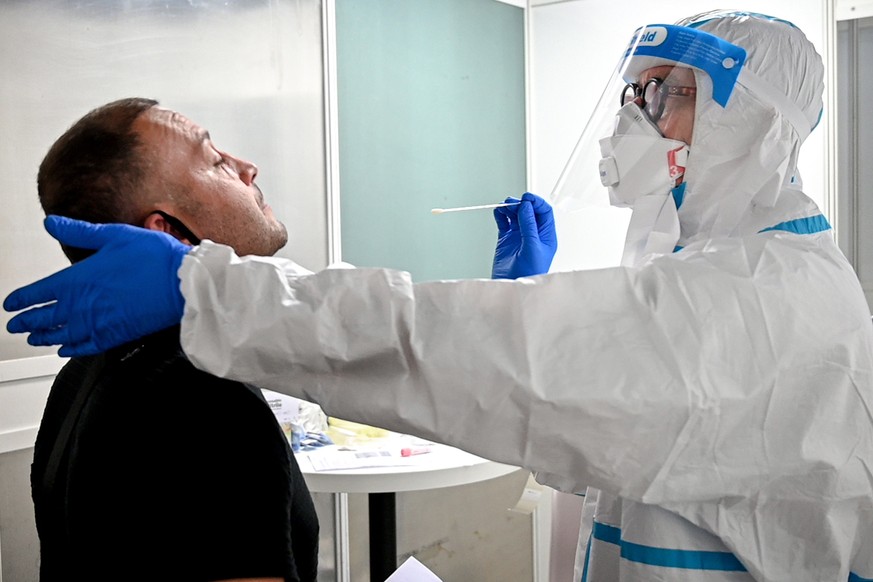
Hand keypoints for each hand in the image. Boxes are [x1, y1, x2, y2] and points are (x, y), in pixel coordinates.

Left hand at [4, 216, 189, 356]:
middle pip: (45, 318)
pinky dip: (72, 349)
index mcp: (79, 278)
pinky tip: (67, 350)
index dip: (20, 300)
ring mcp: (99, 322)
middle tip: (15, 326)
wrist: (182, 283)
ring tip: (34, 339)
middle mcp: (84, 304)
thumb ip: (79, 231)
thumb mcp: (114, 235)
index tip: (10, 304)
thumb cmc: (154, 258)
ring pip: (62, 335)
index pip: (38, 293)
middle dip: (26, 322)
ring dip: (44, 337)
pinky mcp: (117, 334)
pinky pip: (87, 346)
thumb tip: (52, 223)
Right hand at [491, 192, 556, 278]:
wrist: (513, 287)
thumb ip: (529, 226)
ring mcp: (519, 236)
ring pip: (515, 215)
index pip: (544, 212)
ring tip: (504, 207)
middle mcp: (533, 234)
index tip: (526, 198)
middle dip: (521, 204)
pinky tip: (498, 213)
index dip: (536, 202)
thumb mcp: (532, 247)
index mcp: (546, 235)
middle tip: (512, 203)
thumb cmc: (529, 273)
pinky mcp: (506, 240)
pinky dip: (501, 216)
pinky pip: (504, 223)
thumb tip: (527, 206)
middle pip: (529, 211)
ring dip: (510, 208)